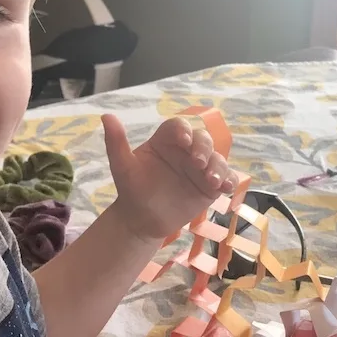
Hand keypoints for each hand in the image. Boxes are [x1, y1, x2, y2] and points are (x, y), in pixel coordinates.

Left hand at [101, 113, 236, 242]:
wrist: (142, 220)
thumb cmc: (132, 189)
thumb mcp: (122, 166)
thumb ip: (116, 142)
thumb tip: (106, 116)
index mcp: (166, 141)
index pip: (179, 127)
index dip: (184, 130)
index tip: (184, 142)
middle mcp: (186, 151)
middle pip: (202, 139)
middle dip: (204, 148)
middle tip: (198, 164)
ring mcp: (200, 168)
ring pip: (217, 158)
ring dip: (218, 166)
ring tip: (213, 181)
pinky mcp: (210, 186)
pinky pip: (226, 178)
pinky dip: (230, 180)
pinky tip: (227, 188)